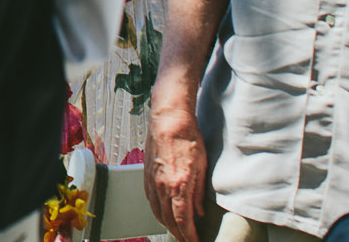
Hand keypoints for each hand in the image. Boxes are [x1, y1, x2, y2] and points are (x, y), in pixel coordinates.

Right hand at [146, 100, 209, 241]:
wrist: (168, 118)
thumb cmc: (187, 137)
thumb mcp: (203, 166)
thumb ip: (200, 192)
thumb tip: (199, 211)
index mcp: (178, 184)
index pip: (182, 220)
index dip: (188, 235)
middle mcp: (162, 185)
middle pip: (168, 219)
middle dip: (178, 233)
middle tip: (186, 240)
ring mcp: (152, 180)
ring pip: (156, 211)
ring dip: (166, 224)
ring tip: (176, 231)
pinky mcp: (146, 174)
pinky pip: (150, 199)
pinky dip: (157, 211)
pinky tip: (162, 212)